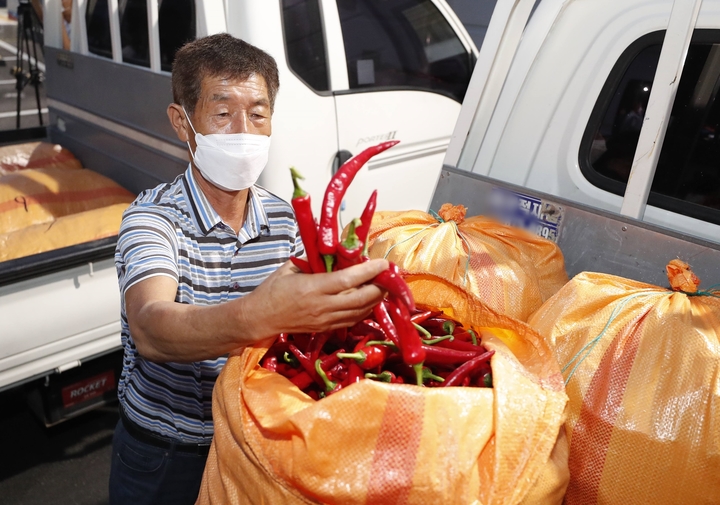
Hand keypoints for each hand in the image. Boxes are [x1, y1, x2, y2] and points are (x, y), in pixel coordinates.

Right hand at [239, 258, 388, 340]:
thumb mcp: (291, 267)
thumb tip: (335, 249)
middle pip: (361, 299)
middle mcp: (322, 306)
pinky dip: (365, 310)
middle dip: (380, 287)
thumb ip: (314, 259)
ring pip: (361, 312)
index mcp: (313, 288)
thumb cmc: (273, 289)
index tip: (383, 263)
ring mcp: (325, 320)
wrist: (260, 318)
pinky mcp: (326, 329)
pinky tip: (370, 300)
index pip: (349, 280)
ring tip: (384, 286)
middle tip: (389, 275)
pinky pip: (352, 320)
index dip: (370, 271)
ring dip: (376, 299)